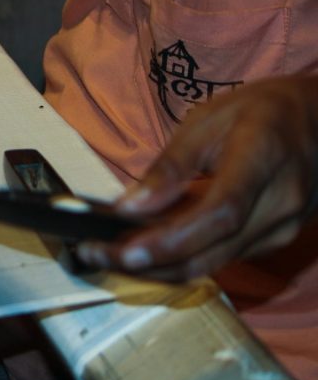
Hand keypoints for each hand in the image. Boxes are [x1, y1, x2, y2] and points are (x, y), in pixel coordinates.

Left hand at [77, 75, 317, 280]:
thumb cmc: (261, 112)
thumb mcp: (208, 121)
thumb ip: (170, 167)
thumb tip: (129, 208)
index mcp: (263, 158)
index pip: (219, 213)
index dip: (171, 239)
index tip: (124, 251)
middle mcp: (282, 203)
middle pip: (212, 252)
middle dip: (149, 264)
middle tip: (94, 256)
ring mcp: (284, 227)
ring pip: (214, 264)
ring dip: (158, 267)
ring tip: (107, 255)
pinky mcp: (276, 240)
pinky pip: (223, 257)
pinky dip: (181, 258)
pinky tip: (145, 249)